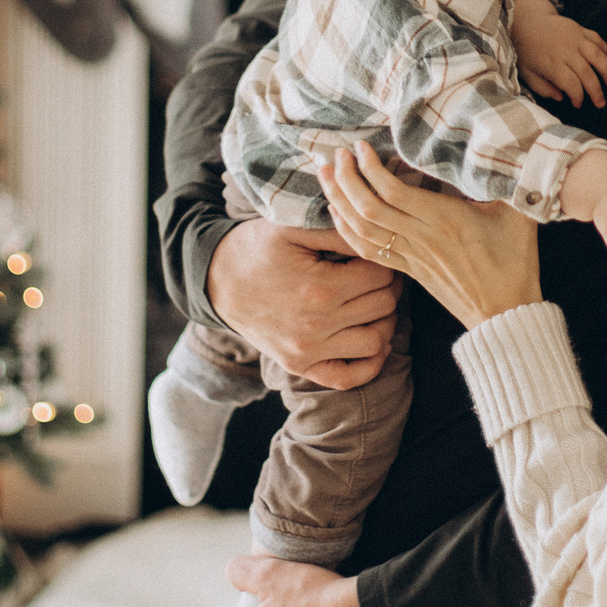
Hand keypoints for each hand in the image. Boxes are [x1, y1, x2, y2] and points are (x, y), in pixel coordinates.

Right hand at [204, 216, 402, 389]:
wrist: (216, 282)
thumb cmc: (256, 249)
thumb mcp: (292, 228)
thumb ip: (338, 230)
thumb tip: (375, 233)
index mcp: (320, 288)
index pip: (381, 276)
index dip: (386, 261)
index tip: (376, 253)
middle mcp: (317, 324)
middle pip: (383, 306)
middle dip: (389, 287)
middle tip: (380, 274)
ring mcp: (308, 350)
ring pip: (377, 342)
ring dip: (385, 320)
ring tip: (374, 302)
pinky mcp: (299, 365)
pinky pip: (349, 378)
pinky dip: (371, 363)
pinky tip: (373, 339)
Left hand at [318, 142, 541, 329]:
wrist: (507, 314)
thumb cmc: (516, 262)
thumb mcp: (518, 214)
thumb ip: (504, 181)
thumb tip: (499, 149)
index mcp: (445, 220)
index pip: (392, 191)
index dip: (370, 167)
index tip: (359, 147)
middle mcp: (421, 238)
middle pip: (368, 207)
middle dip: (345, 178)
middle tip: (335, 154)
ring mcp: (411, 257)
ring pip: (361, 228)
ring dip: (338, 200)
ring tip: (326, 175)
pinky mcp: (408, 271)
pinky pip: (367, 250)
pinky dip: (346, 230)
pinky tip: (336, 212)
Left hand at [513, 2, 606, 108]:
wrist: (527, 21)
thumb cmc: (526, 51)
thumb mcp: (527, 74)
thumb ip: (543, 89)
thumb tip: (561, 97)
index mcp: (552, 64)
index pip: (571, 84)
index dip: (578, 97)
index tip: (578, 104)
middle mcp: (566, 51)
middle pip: (587, 73)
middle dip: (596, 91)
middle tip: (600, 103)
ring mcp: (575, 38)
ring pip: (597, 55)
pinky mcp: (580, 29)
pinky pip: (598, 40)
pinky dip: (605, 51)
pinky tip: (606, 62)